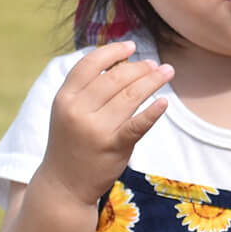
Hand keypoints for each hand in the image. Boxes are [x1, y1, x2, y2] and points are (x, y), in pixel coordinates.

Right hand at [33, 42, 171, 205]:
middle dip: (139, 67)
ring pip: (130, 96)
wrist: (64, 185)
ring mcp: (96, 129)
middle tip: (155, 64)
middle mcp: (77, 111)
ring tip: (166, 72)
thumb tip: (121, 62)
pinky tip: (164, 102)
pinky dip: (152, 112)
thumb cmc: (71, 142)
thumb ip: (87, 89)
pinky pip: (137, 125)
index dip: (113, 52)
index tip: (132, 46)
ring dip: (152, 80)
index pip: (90, 64)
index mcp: (64, 98)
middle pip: (115, 78)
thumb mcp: (69, 112)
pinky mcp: (113, 147)